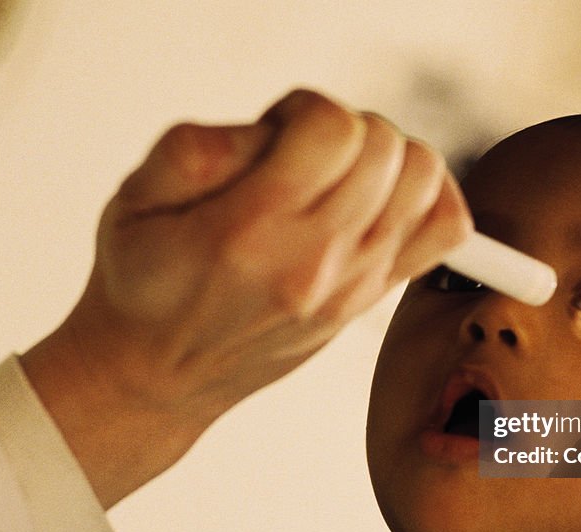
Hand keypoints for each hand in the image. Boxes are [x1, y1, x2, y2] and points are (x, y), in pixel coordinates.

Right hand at [22, 89, 472, 506]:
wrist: (160, 374)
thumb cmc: (146, 284)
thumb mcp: (136, 199)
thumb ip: (202, 146)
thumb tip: (275, 129)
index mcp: (250, 230)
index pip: (332, 129)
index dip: (304, 108)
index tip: (277, 131)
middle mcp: (312, 262)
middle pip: (385, 149)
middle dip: (346, 129)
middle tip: (304, 154)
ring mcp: (350, 284)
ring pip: (424, 180)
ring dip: (388, 158)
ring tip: (342, 175)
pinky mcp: (368, 298)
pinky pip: (444, 230)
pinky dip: (430, 198)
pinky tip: (385, 198)